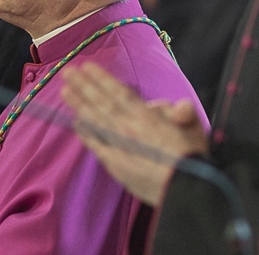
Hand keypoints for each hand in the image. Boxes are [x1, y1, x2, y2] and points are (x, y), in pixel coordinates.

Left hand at [61, 62, 207, 205]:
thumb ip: (180, 111)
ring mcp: (119, 147)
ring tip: (66, 91)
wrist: (186, 191)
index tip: (87, 66)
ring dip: (80, 104)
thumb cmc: (192, 158)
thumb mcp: (193, 127)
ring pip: (95, 120)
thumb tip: (164, 104)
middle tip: (68, 72)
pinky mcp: (116, 165)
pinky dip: (85, 132)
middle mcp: (129, 128)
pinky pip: (96, 144)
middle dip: (85, 86)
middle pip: (102, 103)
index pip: (119, 93)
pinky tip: (76, 122)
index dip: (102, 79)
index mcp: (146, 117)